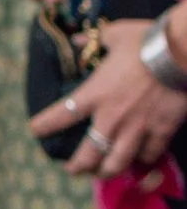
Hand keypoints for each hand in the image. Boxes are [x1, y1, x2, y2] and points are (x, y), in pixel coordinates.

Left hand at [32, 21, 186, 178]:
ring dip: (107, 171)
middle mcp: (112, 117)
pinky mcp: (161, 131)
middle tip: (73, 170)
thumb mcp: (115, 34)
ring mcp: (137, 128)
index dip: (45, 125)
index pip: (61, 115)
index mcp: (95, 93)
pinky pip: (149, 155)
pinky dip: (143, 160)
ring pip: (117, 162)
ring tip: (102, 174)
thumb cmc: (145, 40)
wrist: (179, 53)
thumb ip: (96, 40)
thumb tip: (77, 39)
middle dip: (78, 166)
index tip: (35, 130)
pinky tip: (140, 161)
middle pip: (88, 153)